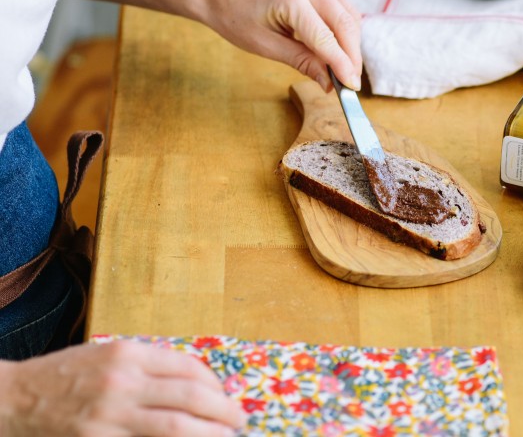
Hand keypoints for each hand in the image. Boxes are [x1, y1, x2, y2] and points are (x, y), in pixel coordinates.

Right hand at [0, 341, 244, 436]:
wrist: (12, 401)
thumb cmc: (63, 376)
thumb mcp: (106, 355)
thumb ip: (147, 365)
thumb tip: (193, 381)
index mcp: (127, 353)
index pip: (187, 367)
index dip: (214, 384)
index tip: (225, 396)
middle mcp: (122, 382)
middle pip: (190, 397)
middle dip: (224, 410)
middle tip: (240, 420)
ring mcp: (109, 417)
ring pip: (176, 428)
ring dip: (209, 434)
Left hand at [199, 0, 362, 91]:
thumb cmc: (236, 19)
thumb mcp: (266, 47)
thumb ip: (302, 62)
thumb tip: (329, 83)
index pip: (326, 37)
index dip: (342, 65)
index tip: (351, 88)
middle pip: (346, 23)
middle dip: (352, 56)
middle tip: (351, 83)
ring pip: (349, 14)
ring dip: (352, 44)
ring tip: (346, 69)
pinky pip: (341, 7)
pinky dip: (345, 31)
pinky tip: (339, 49)